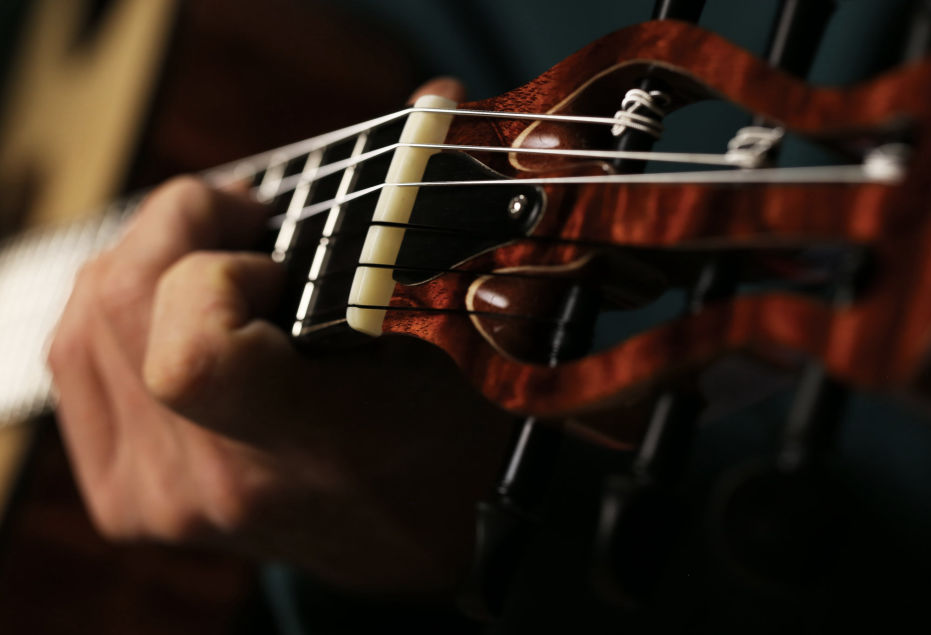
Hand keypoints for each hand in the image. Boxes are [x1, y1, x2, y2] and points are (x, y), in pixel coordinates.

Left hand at [48, 78, 512, 595]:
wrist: (415, 533)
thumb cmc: (449, 435)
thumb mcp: (457, 337)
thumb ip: (432, 219)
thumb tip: (436, 97)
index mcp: (309, 452)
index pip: (193, 357)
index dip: (216, 272)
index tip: (276, 258)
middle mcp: (214, 487)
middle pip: (117, 307)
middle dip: (178, 230)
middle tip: (251, 224)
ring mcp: (158, 500)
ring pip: (83, 325)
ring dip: (145, 261)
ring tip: (220, 261)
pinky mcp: (125, 498)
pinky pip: (74, 364)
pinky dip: (115, 310)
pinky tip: (176, 305)